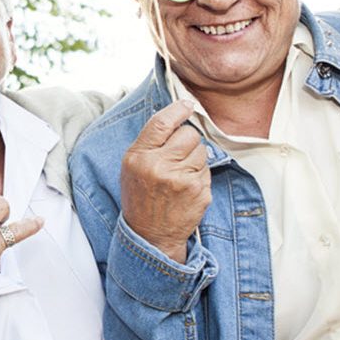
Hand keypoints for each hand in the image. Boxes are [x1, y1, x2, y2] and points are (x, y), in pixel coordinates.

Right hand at [121, 99, 210, 263]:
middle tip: (178, 153)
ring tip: (181, 173)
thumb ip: (150, 142)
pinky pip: (207, 169)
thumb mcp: (132, 166)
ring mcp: (181, 180)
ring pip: (202, 150)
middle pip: (188, 134)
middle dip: (187, 139)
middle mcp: (160, 166)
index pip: (161, 122)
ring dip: (195, 157)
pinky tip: (187, 187)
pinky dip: (200, 174)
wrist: (150, 235)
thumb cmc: (140, 196)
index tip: (187, 104)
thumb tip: (176, 115)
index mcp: (139, 157)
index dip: (177, 110)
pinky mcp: (199, 192)